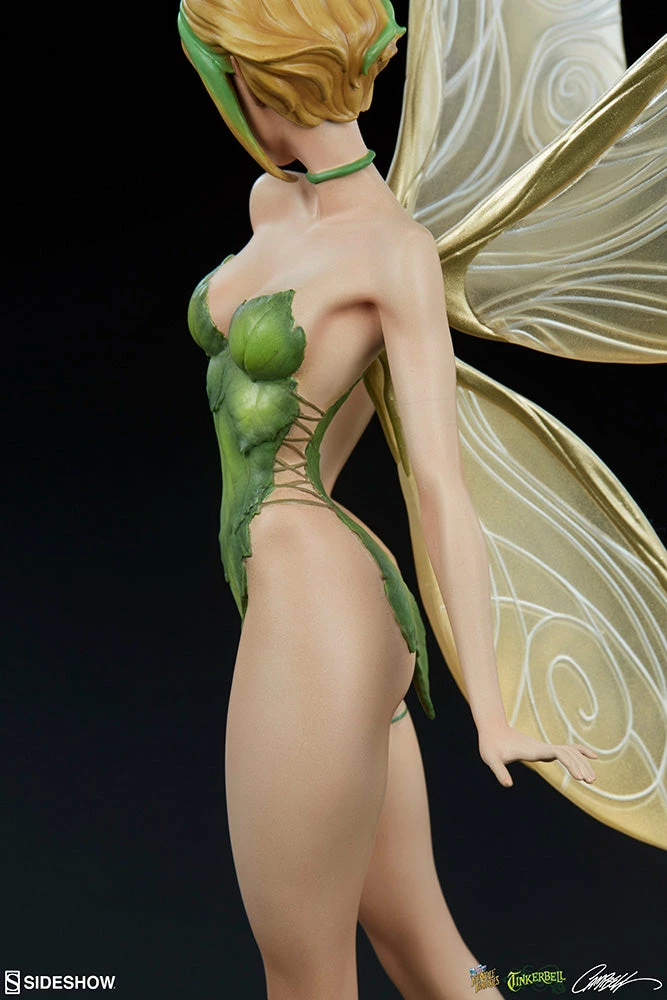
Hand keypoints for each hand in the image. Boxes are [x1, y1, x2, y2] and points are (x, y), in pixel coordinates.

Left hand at [477, 721, 597, 787]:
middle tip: (590, 781)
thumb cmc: (490, 745)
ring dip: (581, 762)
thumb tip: (508, 785)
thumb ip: (499, 771)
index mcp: (533, 750)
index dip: (571, 763)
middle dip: (580, 765)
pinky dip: (579, 753)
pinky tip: (590, 757)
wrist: (492, 728)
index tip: (580, 776)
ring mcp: (544, 748)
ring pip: (569, 751)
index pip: (558, 753)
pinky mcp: (543, 749)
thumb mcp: (491, 759)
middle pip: (568, 753)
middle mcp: (542, 747)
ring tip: (591, 779)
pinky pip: (566, 750)